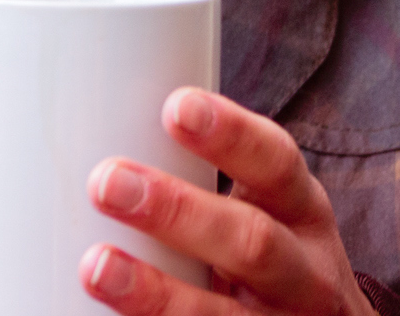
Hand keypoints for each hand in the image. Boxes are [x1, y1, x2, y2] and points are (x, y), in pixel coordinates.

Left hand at [79, 90, 369, 314]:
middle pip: (251, 243)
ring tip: (95, 266)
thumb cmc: (277, 263)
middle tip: (107, 181)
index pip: (277, 164)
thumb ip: (212, 187)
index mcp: (303, 214)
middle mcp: (304, 274)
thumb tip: (109, 126)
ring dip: (155, 293)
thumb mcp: (273, 216)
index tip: (176, 107)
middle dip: (178, 212)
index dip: (232, 135)